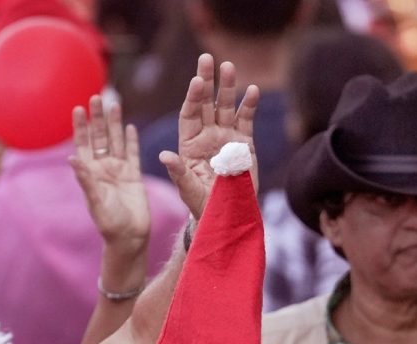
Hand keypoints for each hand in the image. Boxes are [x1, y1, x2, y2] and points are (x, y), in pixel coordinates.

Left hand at [70, 96, 150, 253]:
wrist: (130, 238)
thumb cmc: (110, 224)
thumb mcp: (96, 202)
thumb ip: (85, 180)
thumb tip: (71, 158)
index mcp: (90, 174)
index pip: (83, 145)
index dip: (80, 127)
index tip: (77, 108)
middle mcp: (103, 169)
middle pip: (99, 138)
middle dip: (97, 118)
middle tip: (96, 96)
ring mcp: (119, 171)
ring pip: (116, 142)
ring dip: (114, 124)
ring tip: (114, 104)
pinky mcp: (134, 177)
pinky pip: (132, 154)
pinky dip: (131, 140)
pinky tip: (130, 127)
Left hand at [157, 54, 259, 217]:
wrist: (226, 212)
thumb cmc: (201, 203)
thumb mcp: (187, 189)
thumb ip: (177, 172)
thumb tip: (163, 156)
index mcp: (189, 143)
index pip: (189, 114)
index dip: (193, 97)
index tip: (196, 80)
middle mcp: (207, 135)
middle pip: (206, 103)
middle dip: (207, 81)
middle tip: (206, 58)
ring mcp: (226, 137)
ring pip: (226, 107)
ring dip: (228, 87)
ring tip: (229, 66)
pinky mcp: (244, 143)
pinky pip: (247, 120)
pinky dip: (250, 105)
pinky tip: (253, 90)